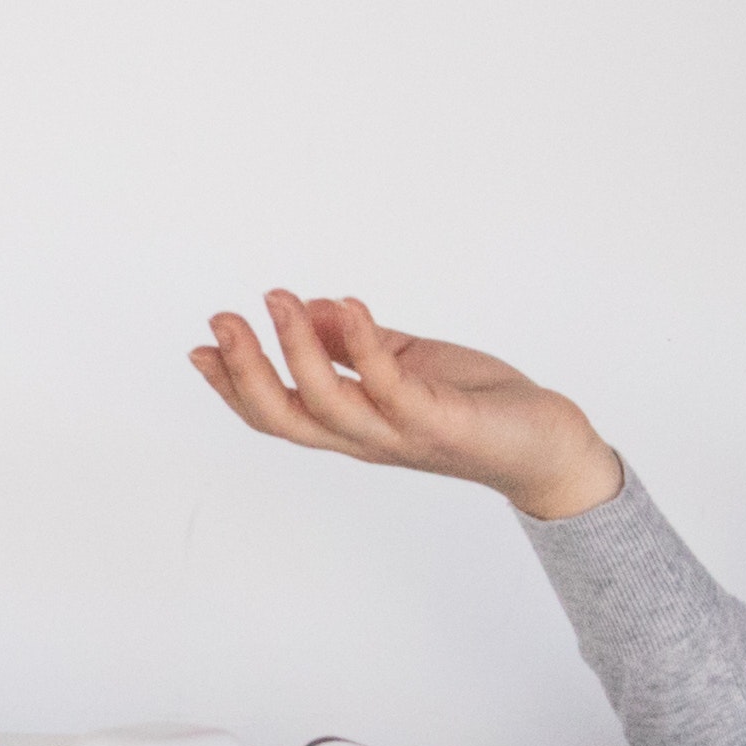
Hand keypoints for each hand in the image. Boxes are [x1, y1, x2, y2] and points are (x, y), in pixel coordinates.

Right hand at [191, 291, 626, 520]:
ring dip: (294, 348)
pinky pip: (388, 384)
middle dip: (244, 371)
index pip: (277, 413)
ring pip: (325, 403)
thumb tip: (309, 307)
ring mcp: (398, 433)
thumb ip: (357, 343)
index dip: (232, 386)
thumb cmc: (479, 407)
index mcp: (352, 425)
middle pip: (284, 417)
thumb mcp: (407, 364)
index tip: (199, 347)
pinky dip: (362, 344)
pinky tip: (347, 304)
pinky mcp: (436, 422)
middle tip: (221, 320)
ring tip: (277, 299)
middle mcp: (366, 437)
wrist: (546, 446)